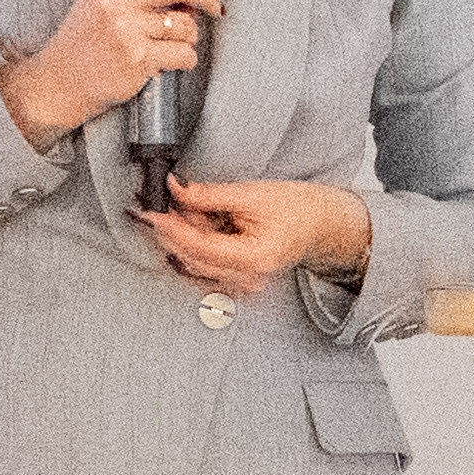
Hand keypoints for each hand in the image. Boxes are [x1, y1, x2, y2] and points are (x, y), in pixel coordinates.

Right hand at [6, 0, 219, 146]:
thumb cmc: (85, 41)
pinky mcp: (138, 57)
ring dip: (189, 37)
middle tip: (214, 7)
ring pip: (187, 25)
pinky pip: (184, 54)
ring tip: (168, 45)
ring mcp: (127, 28)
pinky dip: (184, 60)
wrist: (60, 81)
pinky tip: (168, 63)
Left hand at [143, 175, 371, 302]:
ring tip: (190, 212)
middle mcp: (250, 279)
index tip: (152, 213)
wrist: (321, 223)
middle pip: (193, 259)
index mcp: (256, 259)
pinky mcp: (239, 283)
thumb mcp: (252, 194)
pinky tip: (198, 230)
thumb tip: (177, 189)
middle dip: (174, 231)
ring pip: (195, 266)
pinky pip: (205, 270)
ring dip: (183, 239)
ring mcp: (245, 285)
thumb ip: (211, 195)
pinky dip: (195, 249)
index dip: (172, 229)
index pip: (200, 248)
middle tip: (164, 204)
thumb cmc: (298, 208)